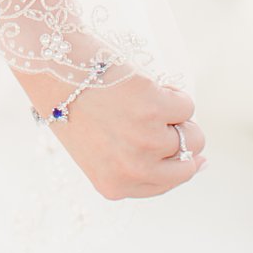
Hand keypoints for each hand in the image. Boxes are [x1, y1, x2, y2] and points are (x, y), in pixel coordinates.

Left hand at [28, 69, 207, 199]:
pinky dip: (172, 93)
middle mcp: (133, 170)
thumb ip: (136, 163)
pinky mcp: (155, 108)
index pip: (166, 185)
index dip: (177, 166)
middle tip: (160, 118)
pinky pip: (186, 106)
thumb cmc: (74, 103)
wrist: (52, 66)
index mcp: (114, 186)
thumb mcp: (98, 150)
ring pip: (192, 135)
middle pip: (187, 165)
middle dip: (182, 142)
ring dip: (174, 114)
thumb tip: (200, 163)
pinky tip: (144, 86)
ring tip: (141, 99)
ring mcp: (146, 140)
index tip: (185, 153)